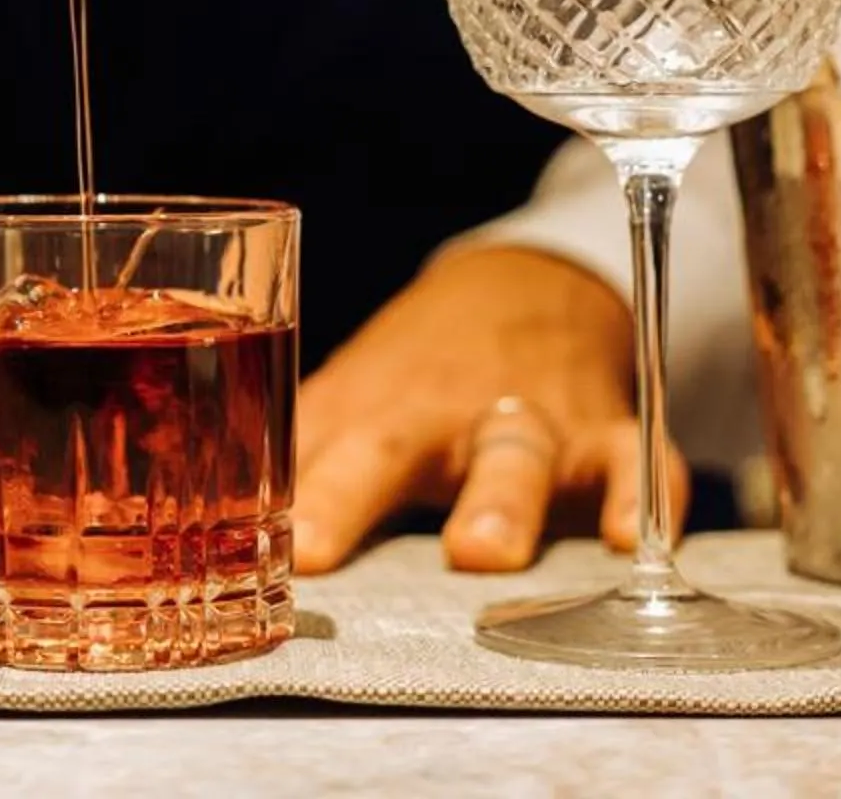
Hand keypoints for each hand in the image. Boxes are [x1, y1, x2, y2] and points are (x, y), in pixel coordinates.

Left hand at [292, 246, 685, 574]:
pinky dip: (640, 496)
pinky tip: (626, 539)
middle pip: (396, 448)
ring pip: (518, 454)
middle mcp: (447, 412)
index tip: (260, 547)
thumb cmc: (420, 366)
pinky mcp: (609, 430)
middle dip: (357, 493)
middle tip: (317, 545)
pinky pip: (635, 459)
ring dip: (500, 500)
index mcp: (376, 406)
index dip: (291, 498)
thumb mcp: (353, 396)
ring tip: (481, 553)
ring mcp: (532, 419)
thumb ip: (296, 455)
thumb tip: (200, 517)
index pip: (321, 450)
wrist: (530, 287)